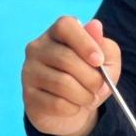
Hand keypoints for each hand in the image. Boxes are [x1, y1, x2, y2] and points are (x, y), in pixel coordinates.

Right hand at [22, 16, 120, 135]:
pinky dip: (73, 108)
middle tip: (100, 87)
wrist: (74, 109)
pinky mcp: (28, 96)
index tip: (99, 61)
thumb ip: (104, 46)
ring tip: (90, 98)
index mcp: (57, 33)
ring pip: (62, 83)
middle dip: (91, 77)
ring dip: (84, 95)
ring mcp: (29, 71)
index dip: (85, 43)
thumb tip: (95, 25)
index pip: (65, 26)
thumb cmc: (90, 78)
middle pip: (66, 59)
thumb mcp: (107, 61)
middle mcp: (37, 48)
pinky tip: (75, 107)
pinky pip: (56, 103)